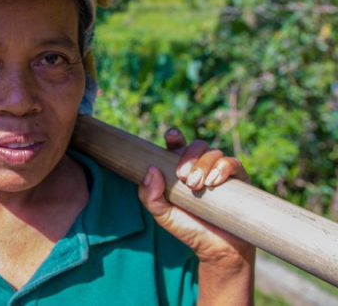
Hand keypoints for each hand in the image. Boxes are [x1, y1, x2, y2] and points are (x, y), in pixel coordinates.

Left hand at [138, 128, 254, 304]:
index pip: (178, 146)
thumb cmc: (188, 229)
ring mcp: (221, 172)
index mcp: (181, 170)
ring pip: (214, 152)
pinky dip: (223, 167)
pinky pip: (233, 163)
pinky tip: (214, 181)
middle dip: (189, 156)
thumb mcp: (162, 215)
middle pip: (196, 146)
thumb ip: (149, 196)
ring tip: (197, 186)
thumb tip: (151, 170)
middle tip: (183, 177)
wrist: (218, 250)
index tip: (172, 137)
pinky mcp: (239, 180)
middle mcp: (202, 167)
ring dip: (203, 165)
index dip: (175, 137)